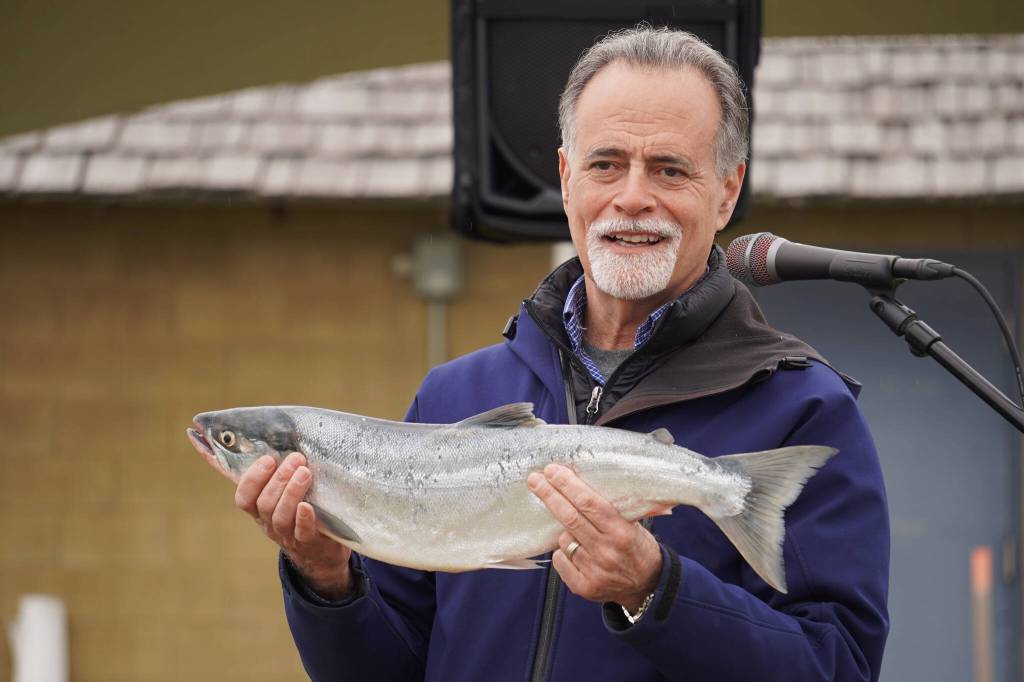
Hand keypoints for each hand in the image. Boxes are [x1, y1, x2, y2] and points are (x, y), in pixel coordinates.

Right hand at [234, 452, 353, 598]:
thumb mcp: (284, 496)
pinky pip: (302, 532)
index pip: (244, 497)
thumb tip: (260, 439)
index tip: (267, 458)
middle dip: (278, 479)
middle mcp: (269, 524)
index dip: (252, 478)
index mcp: (260, 511)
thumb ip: (275, 475)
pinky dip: (303, 519)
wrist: (322, 554)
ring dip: (291, 492)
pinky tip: (307, 506)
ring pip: (280, 516)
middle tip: (296, 458)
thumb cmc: (301, 513)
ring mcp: (288, 535)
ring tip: (305, 472)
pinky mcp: (310, 543)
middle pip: (264, 504)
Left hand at [527, 463, 661, 610]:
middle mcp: (607, 552)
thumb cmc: (638, 548)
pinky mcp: (583, 587)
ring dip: (564, 531)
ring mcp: (594, 571)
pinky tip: (577, 552)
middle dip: (549, 495)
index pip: (589, 503)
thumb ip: (611, 508)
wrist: (648, 586)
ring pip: (564, 540)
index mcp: (621, 532)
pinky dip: (563, 552)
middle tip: (535, 480)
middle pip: (569, 517)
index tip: (552, 471)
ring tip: (580, 534)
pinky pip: (560, 560)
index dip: (567, 485)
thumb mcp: (634, 524)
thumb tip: (579, 482)